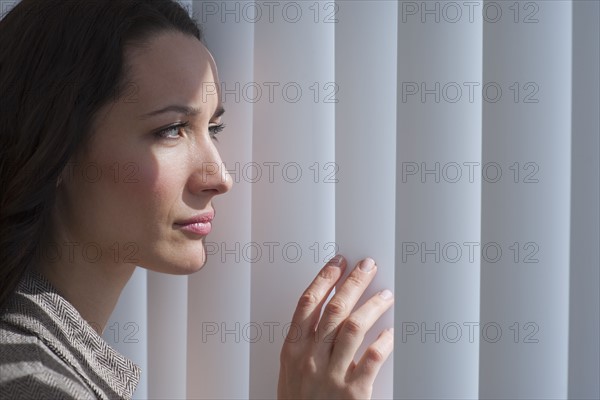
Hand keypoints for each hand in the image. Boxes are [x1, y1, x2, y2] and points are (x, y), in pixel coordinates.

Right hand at [277, 255, 393, 398]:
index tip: (338, 263)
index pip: (308, 303)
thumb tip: (320, 313)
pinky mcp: (353, 392)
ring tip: (385, 295)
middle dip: (353, 283)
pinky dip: (383, 342)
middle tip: (367, 266)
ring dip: (372, 306)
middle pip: (334, 309)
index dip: (324, 279)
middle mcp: (311, 357)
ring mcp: (332, 374)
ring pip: (354, 327)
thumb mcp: (289, 371)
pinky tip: (389, 333)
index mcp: (293, 349)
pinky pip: (372, 359)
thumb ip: (302, 343)